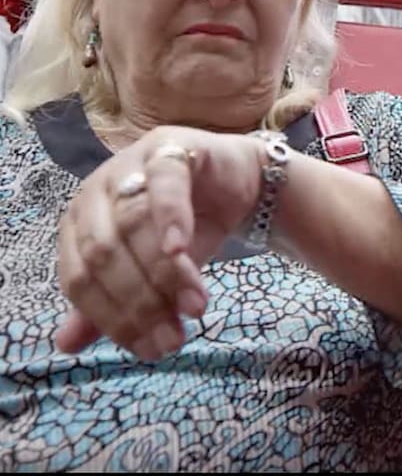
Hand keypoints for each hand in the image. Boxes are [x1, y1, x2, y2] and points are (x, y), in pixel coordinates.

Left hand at [55, 126, 265, 359]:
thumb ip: (112, 305)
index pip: (79, 279)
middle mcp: (94, 192)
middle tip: (174, 339)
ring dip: (165, 273)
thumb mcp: (152, 274)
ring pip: (134, 225)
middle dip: (141, 304)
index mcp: (77, 223)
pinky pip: (165, 187)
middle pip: (105, 254)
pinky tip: (181, 253)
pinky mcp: (168, 148)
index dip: (112, 320)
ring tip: (195, 308)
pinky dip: (170, 220)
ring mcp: (129, 164)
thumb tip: (65, 346)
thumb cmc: (187, 229)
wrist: (238, 186)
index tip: (151, 351)